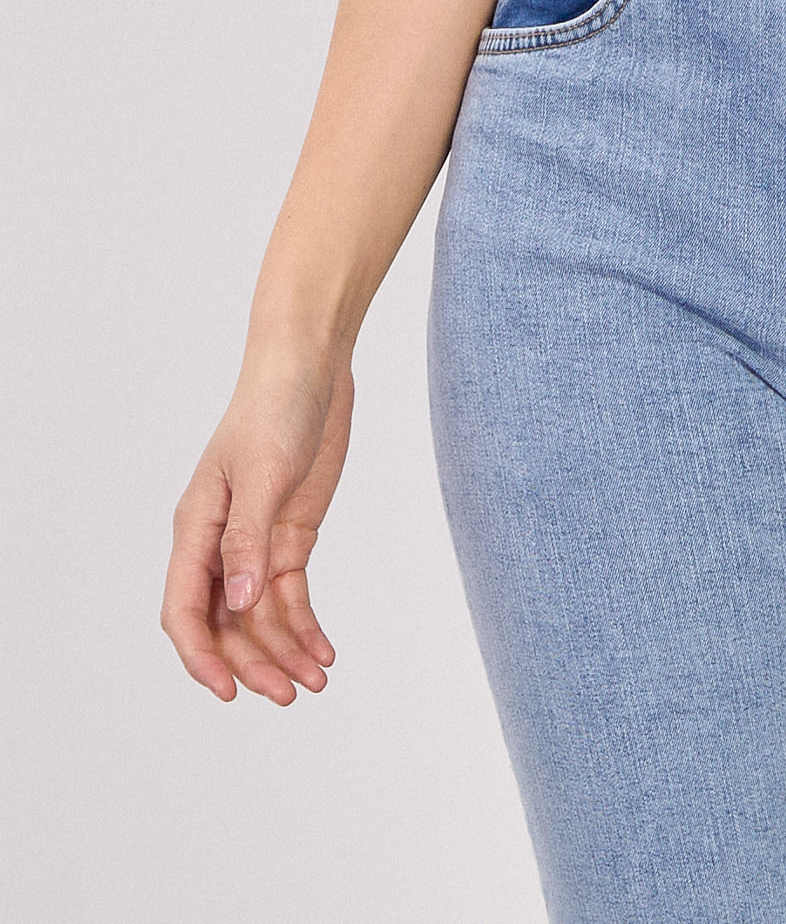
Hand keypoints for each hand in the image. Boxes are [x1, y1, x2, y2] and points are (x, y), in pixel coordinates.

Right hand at [161, 344, 354, 704]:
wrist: (312, 367)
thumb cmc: (275, 407)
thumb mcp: (262, 472)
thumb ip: (248, 539)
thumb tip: (236, 603)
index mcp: (196, 529)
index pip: (184, 610)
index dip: (202, 656)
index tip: (228, 691)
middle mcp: (220, 544)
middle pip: (225, 624)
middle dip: (254, 662)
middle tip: (289, 695)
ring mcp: (255, 543)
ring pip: (259, 617)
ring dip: (283, 651)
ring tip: (316, 682)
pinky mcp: (288, 537)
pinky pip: (289, 595)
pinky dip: (304, 625)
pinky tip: (324, 650)